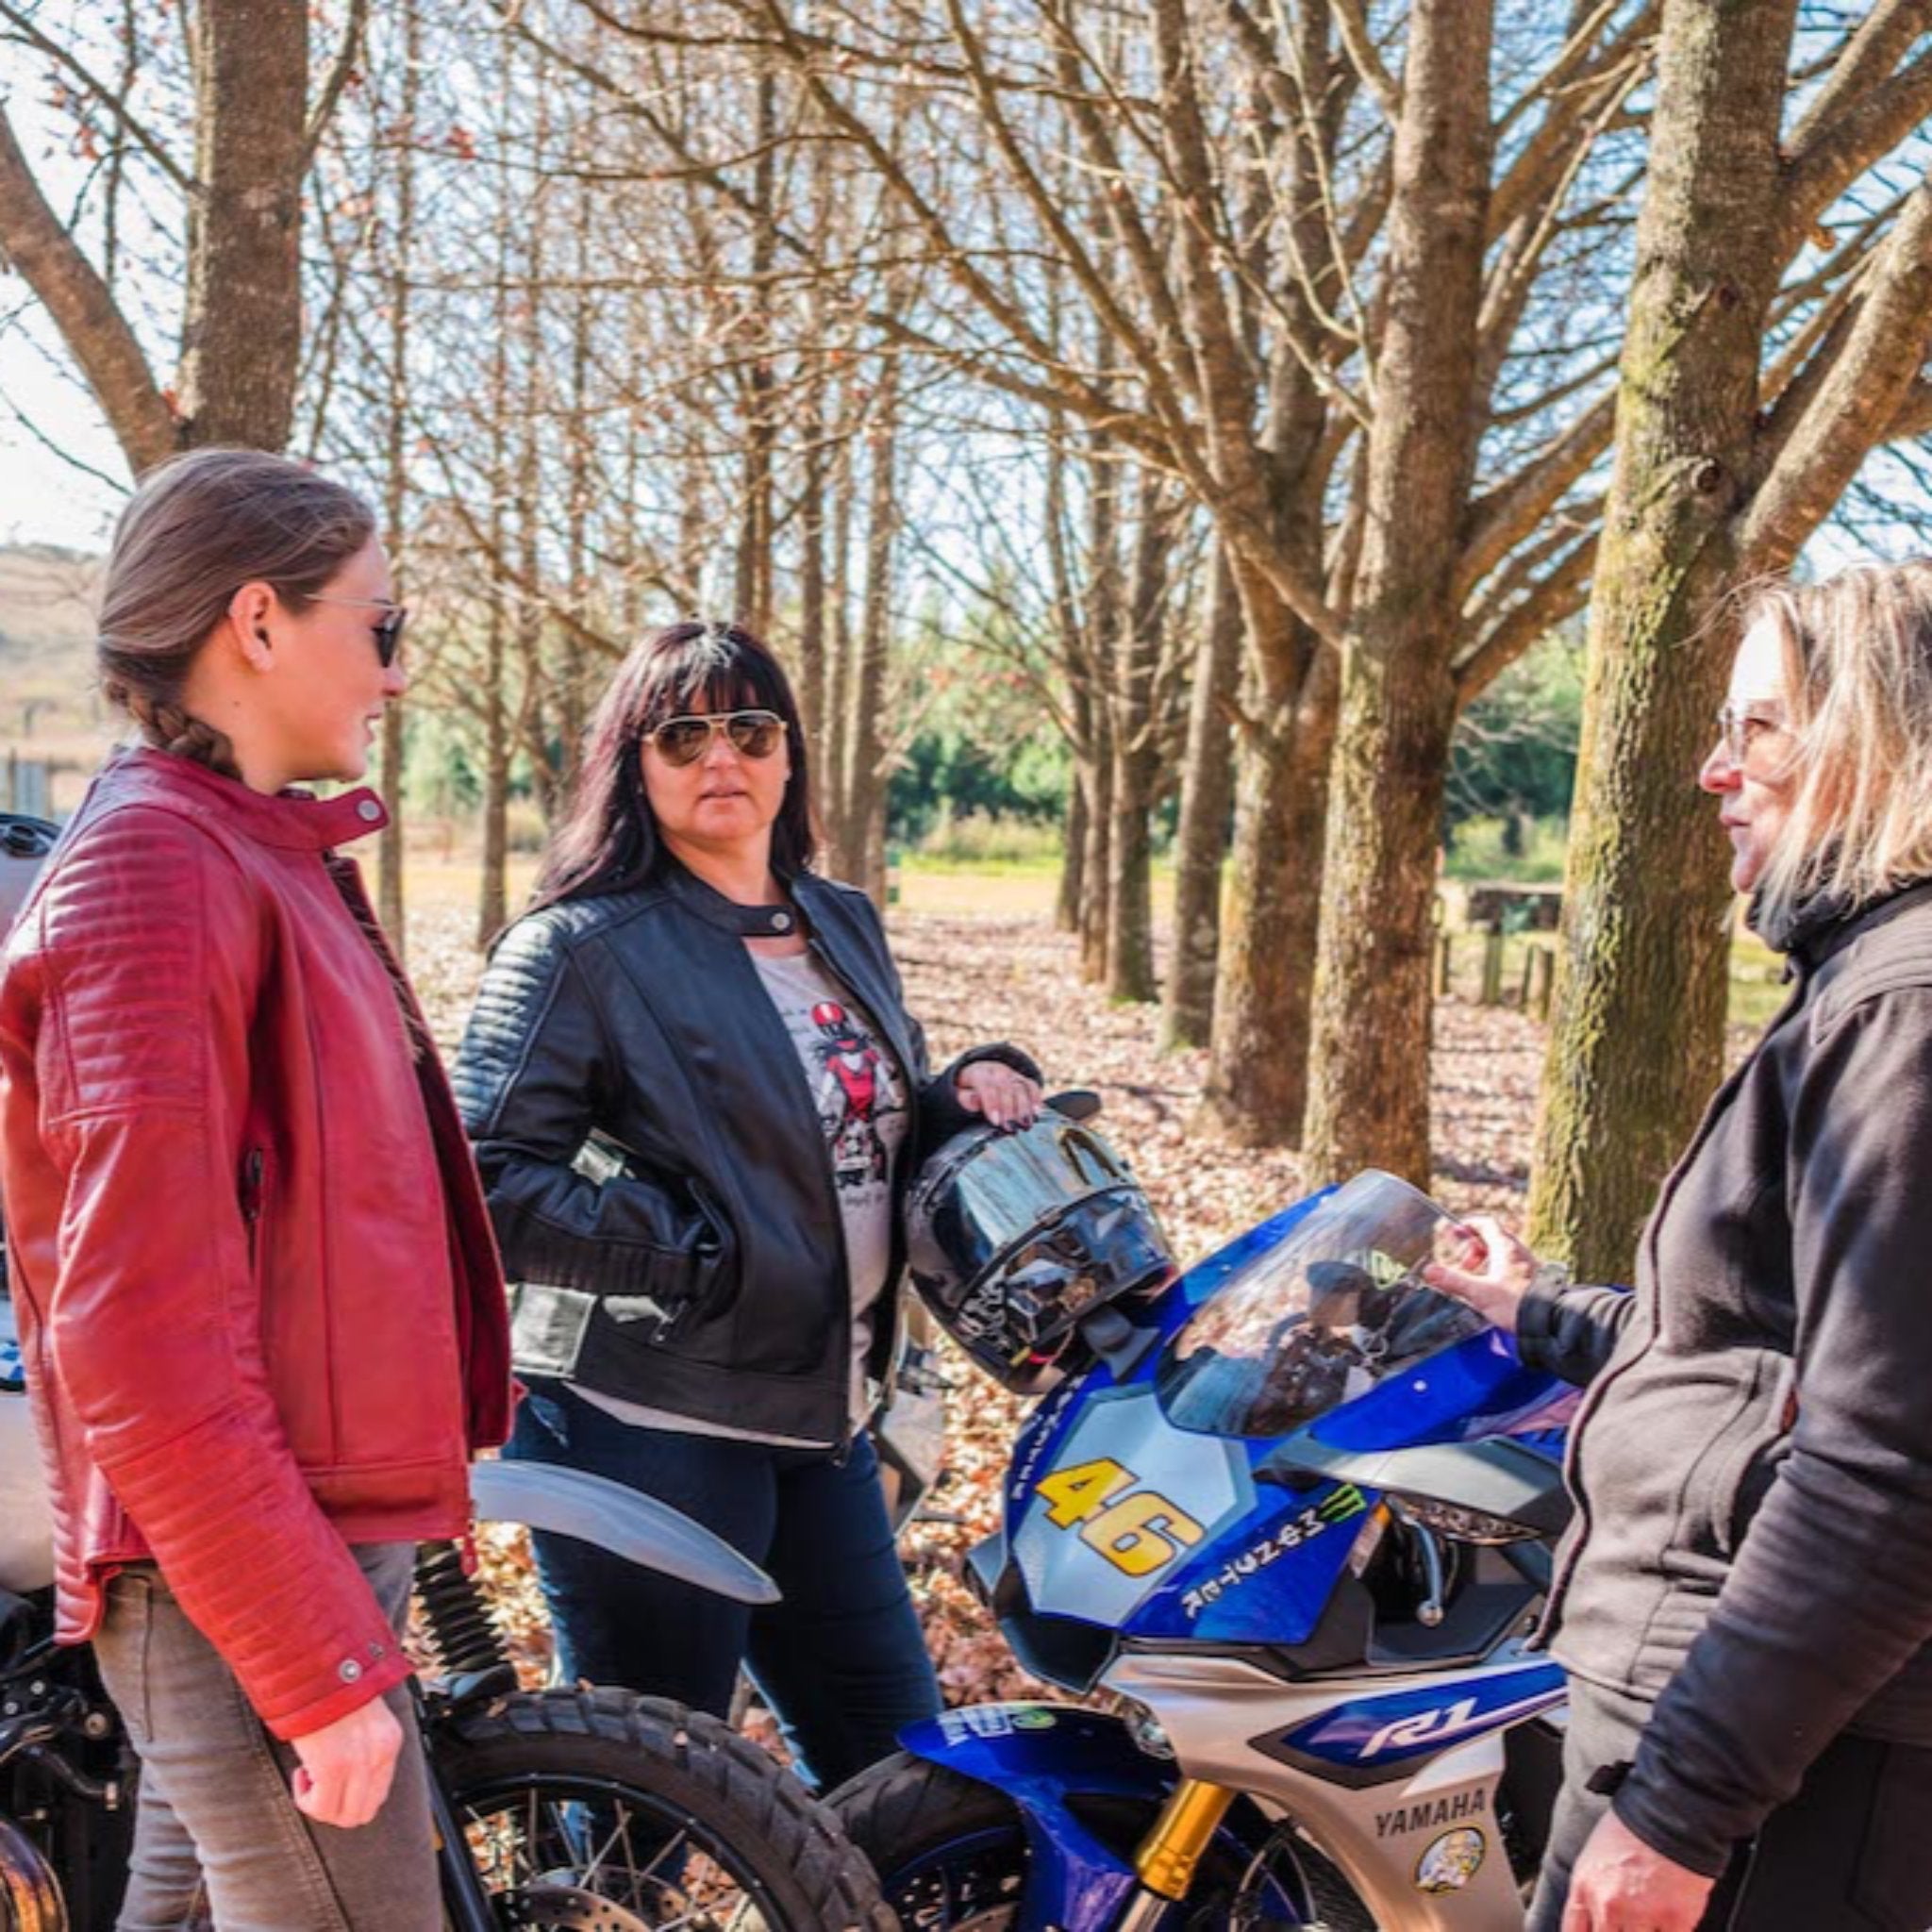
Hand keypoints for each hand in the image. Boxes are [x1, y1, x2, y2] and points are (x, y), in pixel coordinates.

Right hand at [290, 1694, 403, 1828]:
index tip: (332, 1782)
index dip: (351, 1797)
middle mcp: (380, 1752)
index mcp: (389, 1740)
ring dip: (320, 1805)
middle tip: (317, 1786)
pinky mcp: (333, 1765)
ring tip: (309, 1776)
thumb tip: (348, 1779)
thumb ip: (363, 1745)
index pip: (378, 1794)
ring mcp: (359, 1760)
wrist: (316, 1662)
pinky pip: (320, 1807)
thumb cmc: (331, 1687)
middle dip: (335, 1808)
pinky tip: (301, 1771)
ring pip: (343, 1816)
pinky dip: (306, 1798)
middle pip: (363, 1812)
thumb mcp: (361, 1718)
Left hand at [955, 1061, 1042, 1129]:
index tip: (996, 1122)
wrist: (981, 1074)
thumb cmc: (969, 1089)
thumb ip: (965, 1098)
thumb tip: (976, 1101)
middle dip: (1009, 1109)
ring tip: (1025, 1124)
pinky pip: (1032, 1086)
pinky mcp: (1023, 1079)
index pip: (987, 1086)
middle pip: (1006, 1087)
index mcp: (979, 1073)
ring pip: (1020, 1086)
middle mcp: (997, 1071)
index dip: (992, 1104)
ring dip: (1024, 1107)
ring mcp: (1012, 1074)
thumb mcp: (961, 1093)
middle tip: (1011, 1127)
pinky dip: (1036, 1098)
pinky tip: (1037, 1112)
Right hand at [1420, 1213, 1538, 1333]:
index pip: (1486, 1224)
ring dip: (1486, 1260)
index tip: (1456, 1232)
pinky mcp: (1532, 1279)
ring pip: (1503, 1253)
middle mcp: (1518, 1252)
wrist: (1549, 1321)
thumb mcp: (1479, 1293)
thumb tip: (1429, 1270)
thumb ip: (1453, 1281)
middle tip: (1463, 1263)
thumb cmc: (1517, 1304)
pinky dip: (1497, 1270)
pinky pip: (1511, 1266)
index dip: (1469, 1225)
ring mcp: (1527, 1265)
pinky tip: (1492, 1289)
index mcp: (1505, 1248)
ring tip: (1475, 1278)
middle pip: (1494, 1238)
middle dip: (1475, 1247)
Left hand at [1561, 1809, 1714, 1930]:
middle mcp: (1609, 1905)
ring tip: (1649, 1920)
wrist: (1668, 1812)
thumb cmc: (1633, 1828)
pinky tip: (1668, 1924)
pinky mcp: (1676, 1920)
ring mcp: (1642, 1915)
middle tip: (1627, 1926)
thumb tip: (1592, 1919)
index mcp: (1585, 1887)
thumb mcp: (1594, 1855)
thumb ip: (1591, 1891)